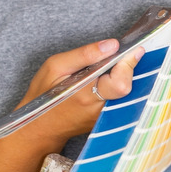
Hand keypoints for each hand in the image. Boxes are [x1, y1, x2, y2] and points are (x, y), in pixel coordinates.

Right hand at [16, 39, 145, 144]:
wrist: (40, 126)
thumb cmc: (44, 95)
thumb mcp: (56, 66)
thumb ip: (85, 54)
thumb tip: (112, 45)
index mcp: (86, 95)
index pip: (120, 83)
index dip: (128, 64)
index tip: (131, 51)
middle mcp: (98, 110)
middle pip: (127, 87)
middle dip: (125, 69)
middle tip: (113, 60)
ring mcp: (103, 117)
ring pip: (125, 93)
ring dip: (120, 78)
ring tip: (103, 71)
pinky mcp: (106, 120)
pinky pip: (119, 100)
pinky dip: (115, 87)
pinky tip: (102, 82)